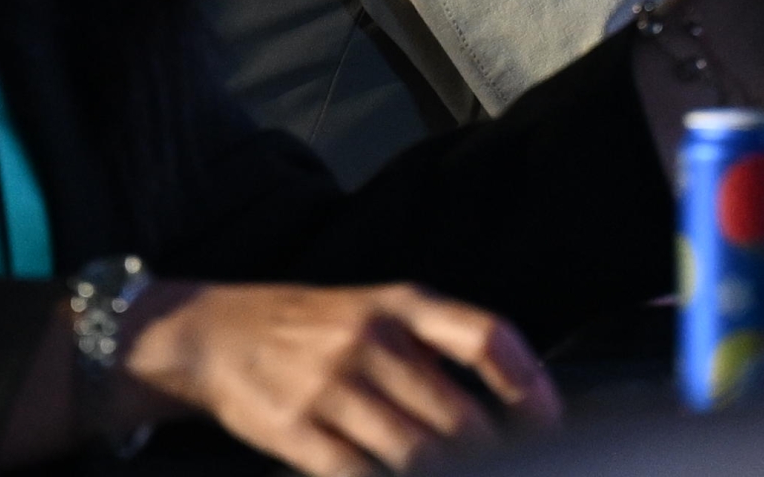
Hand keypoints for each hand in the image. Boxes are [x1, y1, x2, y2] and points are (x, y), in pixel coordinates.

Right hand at [125, 280, 553, 474]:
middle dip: (491, 454)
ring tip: (467, 476)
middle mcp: (373, 341)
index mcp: (402, 304)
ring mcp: (334, 388)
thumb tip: (507, 397)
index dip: (527, 383)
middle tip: (511, 468)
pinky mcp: (299, 432)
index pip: (486, 336)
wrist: (212, 334)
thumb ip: (436, 344)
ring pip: (416, 454)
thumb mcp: (376, 307)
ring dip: (446, 474)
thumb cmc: (310, 325)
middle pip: (457, 415)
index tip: (551, 420)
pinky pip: (360, 474)